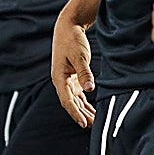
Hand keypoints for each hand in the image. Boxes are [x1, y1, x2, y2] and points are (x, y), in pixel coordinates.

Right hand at [51, 14, 95, 128]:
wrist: (68, 27)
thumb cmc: (72, 40)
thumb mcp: (80, 55)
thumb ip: (85, 73)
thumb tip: (89, 89)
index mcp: (59, 78)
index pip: (67, 101)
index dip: (75, 113)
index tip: (83, 124)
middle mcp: (61, 82)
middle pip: (71, 104)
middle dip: (81, 116)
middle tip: (94, 127)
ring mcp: (67, 81)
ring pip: (75, 101)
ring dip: (84, 112)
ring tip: (94, 123)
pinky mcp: (73, 78)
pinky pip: (79, 95)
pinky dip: (85, 104)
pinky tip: (92, 111)